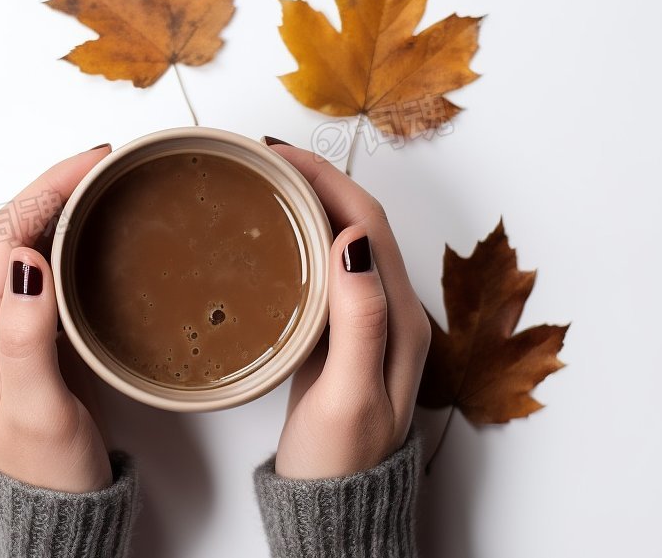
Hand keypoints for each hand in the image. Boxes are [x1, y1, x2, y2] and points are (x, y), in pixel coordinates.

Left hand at [0, 146, 112, 492]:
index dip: (46, 188)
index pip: (6, 233)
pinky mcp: (34, 335)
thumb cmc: (45, 463)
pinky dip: (70, 236)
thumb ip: (25, 338)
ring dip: (61, 205)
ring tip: (104, 183)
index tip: (93, 163)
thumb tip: (28, 260)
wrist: (50, 506)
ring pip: (29, 243)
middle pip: (14, 228)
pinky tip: (96, 232)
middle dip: (55, 185)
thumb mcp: (36, 407)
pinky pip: (46, 267)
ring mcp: (9, 324)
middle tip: (107, 162)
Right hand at [266, 141, 430, 478]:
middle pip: (357, 222)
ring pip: (340, 241)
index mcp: (399, 318)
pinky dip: (299, 238)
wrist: (334, 506)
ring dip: (308, 203)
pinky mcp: (339, 335)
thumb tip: (350, 239)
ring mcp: (364, 322)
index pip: (366, 223)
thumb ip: (359, 321)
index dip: (326, 180)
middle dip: (315, 180)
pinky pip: (323, 268)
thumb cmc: (341, 459)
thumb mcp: (350, 394)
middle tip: (262, 157)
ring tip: (264, 181)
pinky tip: (271, 237)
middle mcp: (389, 312)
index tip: (279, 155)